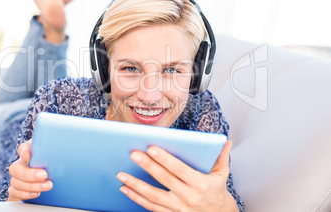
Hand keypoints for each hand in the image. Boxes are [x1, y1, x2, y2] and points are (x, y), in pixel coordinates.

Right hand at [7, 139, 52, 200]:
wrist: (50, 177)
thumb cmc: (52, 162)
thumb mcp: (54, 153)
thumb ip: (55, 148)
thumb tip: (64, 143)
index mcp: (30, 152)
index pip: (23, 148)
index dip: (23, 151)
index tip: (28, 156)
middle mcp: (21, 164)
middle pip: (15, 168)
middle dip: (29, 174)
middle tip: (44, 175)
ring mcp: (18, 177)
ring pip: (15, 182)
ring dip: (31, 186)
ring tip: (47, 185)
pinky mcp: (18, 188)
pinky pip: (14, 192)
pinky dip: (25, 194)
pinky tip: (37, 193)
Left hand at [116, 140, 237, 211]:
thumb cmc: (217, 193)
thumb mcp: (222, 175)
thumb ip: (221, 157)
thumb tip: (225, 141)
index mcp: (201, 184)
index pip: (179, 169)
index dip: (165, 159)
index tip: (151, 148)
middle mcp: (188, 197)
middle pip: (164, 180)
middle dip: (147, 166)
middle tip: (133, 154)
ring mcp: (178, 208)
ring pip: (153, 196)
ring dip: (135, 184)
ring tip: (121, 174)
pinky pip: (151, 207)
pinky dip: (136, 198)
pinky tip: (126, 189)